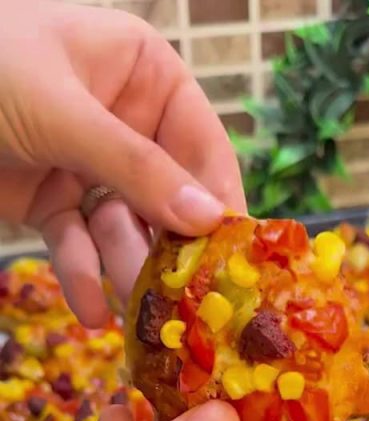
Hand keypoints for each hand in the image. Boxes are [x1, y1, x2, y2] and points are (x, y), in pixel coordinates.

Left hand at [0, 0, 244, 323]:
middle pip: (168, 197)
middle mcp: (126, 122)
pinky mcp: (52, 203)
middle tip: (191, 302)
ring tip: (137, 317)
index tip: (237, 257)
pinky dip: (82, 278)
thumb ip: (136, 166)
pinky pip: (78, 245)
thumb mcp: (64, 111)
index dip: (219, 200)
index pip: (202, 145)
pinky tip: (90, 312)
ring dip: (128, 273)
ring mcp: (89, 166)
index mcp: (144, 76)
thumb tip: (209, 218)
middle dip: (173, 250)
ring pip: (125, 230)